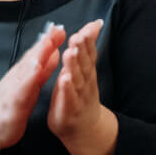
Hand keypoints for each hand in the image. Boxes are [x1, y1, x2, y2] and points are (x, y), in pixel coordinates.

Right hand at [0, 23, 64, 154]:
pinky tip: (36, 69)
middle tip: (58, 29)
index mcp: (25, 75)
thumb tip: (53, 52)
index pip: (38, 55)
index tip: (62, 28)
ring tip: (48, 43)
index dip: (50, 42)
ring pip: (26, 70)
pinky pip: (22, 90)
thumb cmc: (10, 106)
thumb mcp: (30, 86)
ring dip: (37, 56)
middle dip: (46, 43)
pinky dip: (29, 78)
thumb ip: (42, 70)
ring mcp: (14, 90)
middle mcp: (18, 79)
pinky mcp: (12, 104)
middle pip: (33, 58)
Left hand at [47, 20, 106, 143]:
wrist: (87, 128)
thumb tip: (91, 28)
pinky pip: (68, 97)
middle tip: (79, 35)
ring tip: (71, 52)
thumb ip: (86, 51)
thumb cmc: (81, 97)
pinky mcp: (70, 108)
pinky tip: (64, 79)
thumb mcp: (85, 71)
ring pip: (77, 78)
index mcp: (87, 72)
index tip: (91, 26)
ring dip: (74, 65)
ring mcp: (79, 95)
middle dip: (82, 49)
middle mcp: (86, 82)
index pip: (89, 52)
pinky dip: (67, 88)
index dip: (90, 39)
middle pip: (84, 63)